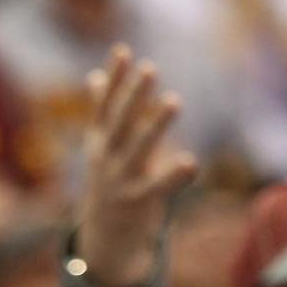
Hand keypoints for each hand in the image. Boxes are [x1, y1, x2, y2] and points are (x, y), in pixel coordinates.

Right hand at [74, 47, 198, 286]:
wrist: (105, 235)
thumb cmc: (109, 181)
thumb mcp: (100, 146)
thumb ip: (101, 111)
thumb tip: (95, 76)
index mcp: (98, 141)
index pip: (104, 105)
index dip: (114, 78)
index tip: (123, 51)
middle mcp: (106, 158)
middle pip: (121, 123)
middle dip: (134, 96)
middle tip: (150, 69)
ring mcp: (121, 180)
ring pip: (139, 149)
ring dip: (156, 126)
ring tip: (174, 101)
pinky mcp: (140, 201)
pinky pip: (160, 187)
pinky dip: (175, 176)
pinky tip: (191, 162)